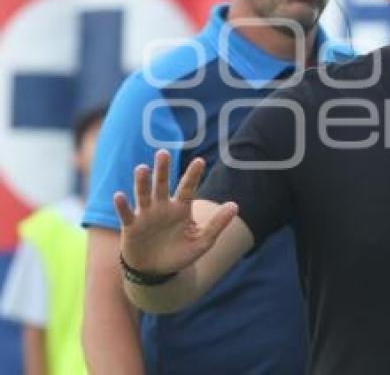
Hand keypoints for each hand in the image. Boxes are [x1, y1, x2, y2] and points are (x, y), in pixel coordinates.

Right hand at [114, 150, 237, 276]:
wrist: (156, 271)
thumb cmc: (180, 254)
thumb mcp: (202, 241)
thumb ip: (217, 224)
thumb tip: (235, 205)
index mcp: (181, 208)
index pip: (188, 188)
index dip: (193, 175)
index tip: (199, 161)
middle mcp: (162, 206)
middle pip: (162, 184)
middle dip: (162, 170)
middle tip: (163, 153)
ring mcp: (146, 215)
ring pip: (143, 194)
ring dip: (142, 182)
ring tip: (142, 168)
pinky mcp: (131, 227)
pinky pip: (126, 214)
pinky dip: (122, 206)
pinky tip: (119, 195)